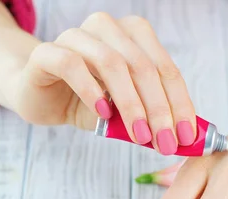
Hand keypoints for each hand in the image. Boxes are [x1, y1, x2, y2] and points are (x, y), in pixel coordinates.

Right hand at [5, 13, 195, 154]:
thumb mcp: (126, 113)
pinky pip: (71, 64)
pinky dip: (91, 90)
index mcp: (134, 35)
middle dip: (159, 109)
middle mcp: (107, 28)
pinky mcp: (46, 52)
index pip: (166, 69)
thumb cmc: (90, 102)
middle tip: (165, 142)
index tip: (186, 136)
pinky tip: (102, 114)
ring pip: (112, 63)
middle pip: (143, 66)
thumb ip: (151, 118)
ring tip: (139, 135)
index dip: (180, 104)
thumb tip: (184, 140)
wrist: (41, 96)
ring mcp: (76, 36)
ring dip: (131, 103)